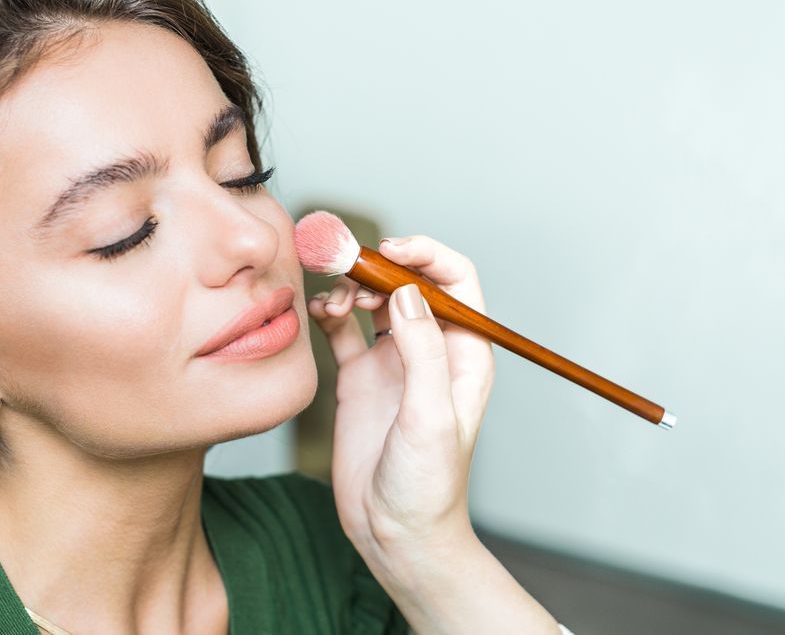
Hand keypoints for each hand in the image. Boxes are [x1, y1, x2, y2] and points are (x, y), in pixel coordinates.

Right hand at [307, 235, 495, 554]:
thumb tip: (407, 292)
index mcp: (464, 353)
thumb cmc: (427, 486)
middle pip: (410, 282)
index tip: (390, 251)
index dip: (426, 256)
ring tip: (333, 302)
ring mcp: (394, 361)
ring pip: (374, 299)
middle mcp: (430, 349)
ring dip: (353, 287)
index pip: (455, 282)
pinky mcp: (360, 377)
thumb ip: (422, 352)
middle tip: (346, 266)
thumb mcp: (431, 417)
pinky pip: (343, 329)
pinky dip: (329, 313)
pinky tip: (320, 315)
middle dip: (380, 265)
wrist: (394, 532)